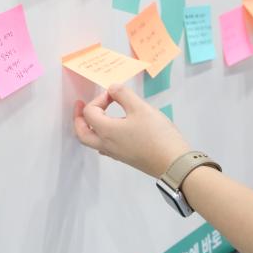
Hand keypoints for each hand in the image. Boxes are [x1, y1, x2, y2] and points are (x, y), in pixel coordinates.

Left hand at [73, 84, 189, 177]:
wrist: (174, 163)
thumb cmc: (156, 134)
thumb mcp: (140, 108)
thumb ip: (123, 94)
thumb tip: (111, 89)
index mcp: (106, 131)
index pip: (89, 113)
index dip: (99, 99)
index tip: (114, 94)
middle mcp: (106, 144)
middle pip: (82, 133)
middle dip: (79, 118)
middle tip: (80, 105)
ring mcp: (115, 153)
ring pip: (92, 142)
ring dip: (89, 127)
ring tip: (96, 115)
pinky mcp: (125, 158)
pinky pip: (104, 146)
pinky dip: (101, 135)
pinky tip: (112, 130)